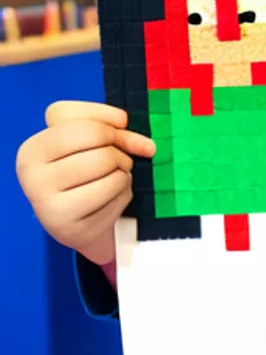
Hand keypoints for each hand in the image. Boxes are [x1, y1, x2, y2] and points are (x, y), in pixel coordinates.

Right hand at [16, 102, 154, 265]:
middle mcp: (32, 179)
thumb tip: (144, 145)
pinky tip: (109, 198)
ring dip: (123, 174)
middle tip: (115, 161)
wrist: (77, 214)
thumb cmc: (81, 165)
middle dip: (120, 155)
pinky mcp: (71, 230)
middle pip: (104, 154)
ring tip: (111, 177)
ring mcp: (49, 209)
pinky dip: (124, 193)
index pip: (88, 128)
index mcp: (32, 149)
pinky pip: (117, 199)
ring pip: (114, 177)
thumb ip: (113, 125)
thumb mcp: (88, 134)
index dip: (111, 129)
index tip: (113, 135)